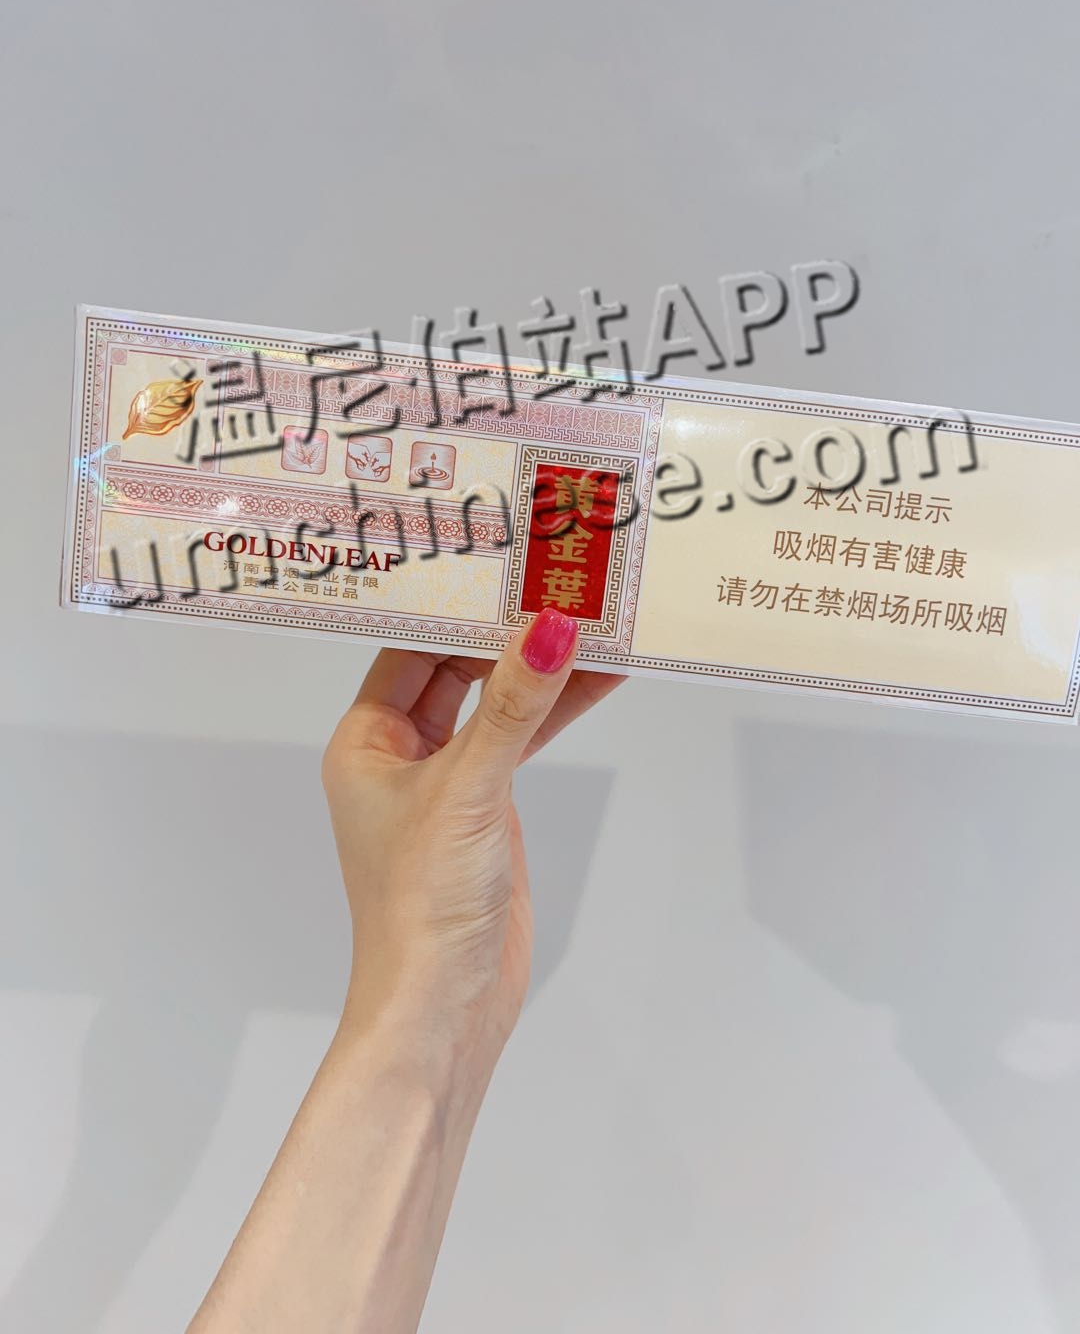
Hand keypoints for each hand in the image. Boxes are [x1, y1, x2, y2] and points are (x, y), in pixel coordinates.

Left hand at [322, 608, 623, 1057]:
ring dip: (540, 669)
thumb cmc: (421, 905)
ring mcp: (448, 782)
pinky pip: (522, 741)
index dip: (453, 605)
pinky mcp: (489, 809)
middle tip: (558, 578)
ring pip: (496, 704)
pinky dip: (555, 712)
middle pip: (454, 667)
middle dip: (504, 629)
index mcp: (365, 741)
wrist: (444, 1008)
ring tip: (596, 618)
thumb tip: (548, 629)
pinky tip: (597, 680)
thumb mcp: (468, 790)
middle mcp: (400, 754)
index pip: (408, 647)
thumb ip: (511, 708)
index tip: (504, 562)